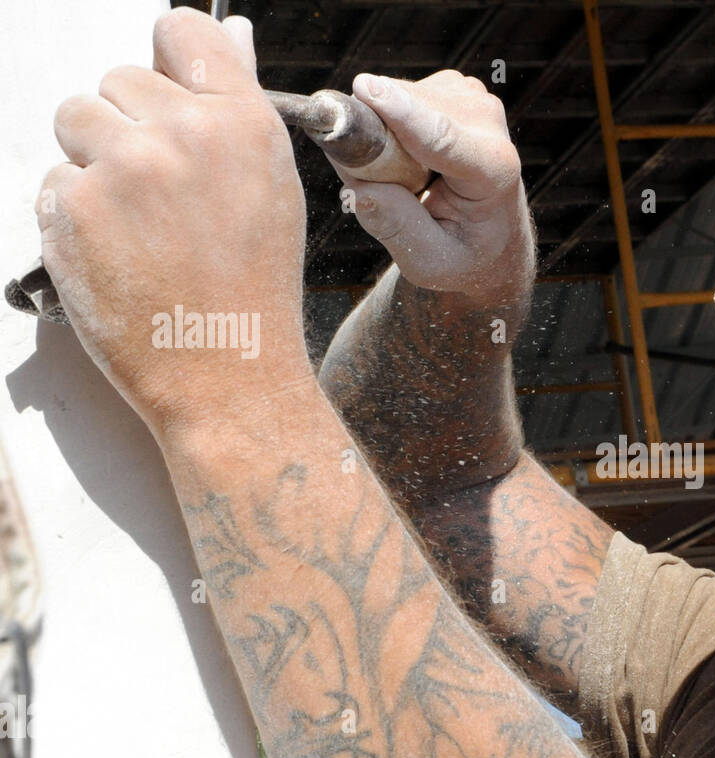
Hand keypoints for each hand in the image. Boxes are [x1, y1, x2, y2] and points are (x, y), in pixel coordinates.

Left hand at [38, 8, 312, 437]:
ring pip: (75, 120)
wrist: (226, 376)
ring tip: (136, 224)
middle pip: (118, 79)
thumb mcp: (271, 189)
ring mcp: (122, 168)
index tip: (166, 99)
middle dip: (128, 127)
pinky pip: (53, 179)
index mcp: (242, 124)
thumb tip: (228, 34)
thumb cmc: (253, 289)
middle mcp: (183, 134)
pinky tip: (116, 254)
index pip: (181, 31)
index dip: (166, 61)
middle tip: (162, 196)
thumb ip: (236, 106)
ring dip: (93, 162)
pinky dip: (74, 213)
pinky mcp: (71, 208)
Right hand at [330, 70, 533, 301]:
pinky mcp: (456, 87)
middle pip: (408, 108)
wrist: (495, 240)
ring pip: (398, 94)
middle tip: (384, 185)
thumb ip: (396, 228)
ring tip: (409, 176)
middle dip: (375, 138)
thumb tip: (355, 190)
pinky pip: (398, 92)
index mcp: (494, 173)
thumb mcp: (430, 261)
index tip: (364, 90)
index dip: (402, 113)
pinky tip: (414, 155)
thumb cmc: (462, 254)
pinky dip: (392, 121)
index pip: (442, 138)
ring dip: (384, 133)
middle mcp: (489, 125)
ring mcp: (474, 99)